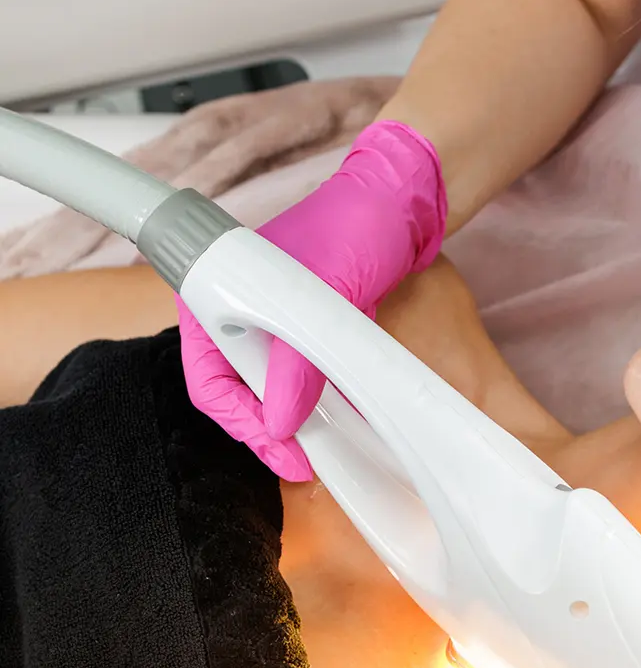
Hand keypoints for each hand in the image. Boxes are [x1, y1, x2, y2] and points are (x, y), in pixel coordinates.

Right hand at [178, 120, 446, 479]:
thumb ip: (299, 360)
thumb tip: (282, 422)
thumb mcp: (328, 292)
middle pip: (237, 392)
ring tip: (323, 452)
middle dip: (267, 431)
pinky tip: (341, 426)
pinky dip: (319, 405)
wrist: (402, 204)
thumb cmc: (356, 225)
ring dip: (294, 423)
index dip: (242, 424)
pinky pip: (304, 380)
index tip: (283, 453)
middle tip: (305, 463)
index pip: (210, 379)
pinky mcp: (308, 332)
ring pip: (271, 391)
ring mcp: (274, 323)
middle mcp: (238, 312)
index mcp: (217, 291)